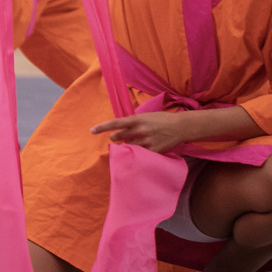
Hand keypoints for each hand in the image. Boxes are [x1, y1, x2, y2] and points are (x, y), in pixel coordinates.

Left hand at [91, 112, 205, 152]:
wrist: (181, 126)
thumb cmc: (161, 119)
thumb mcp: (145, 116)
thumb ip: (132, 121)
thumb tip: (119, 127)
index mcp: (137, 119)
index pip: (115, 123)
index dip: (102, 127)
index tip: (91, 131)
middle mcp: (140, 129)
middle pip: (119, 136)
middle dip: (116, 138)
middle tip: (117, 139)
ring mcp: (147, 140)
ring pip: (128, 146)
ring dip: (125, 147)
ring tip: (128, 145)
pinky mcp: (155, 150)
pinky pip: (141, 155)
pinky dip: (136, 155)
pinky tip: (136, 154)